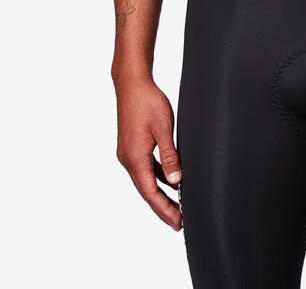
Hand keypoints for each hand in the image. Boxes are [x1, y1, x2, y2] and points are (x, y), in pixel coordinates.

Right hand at [114, 74, 183, 229]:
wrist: (131, 83)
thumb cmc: (148, 101)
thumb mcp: (163, 128)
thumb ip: (170, 156)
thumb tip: (175, 180)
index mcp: (135, 157)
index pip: (151, 192)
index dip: (165, 209)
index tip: (178, 222)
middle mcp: (127, 159)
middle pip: (146, 191)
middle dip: (162, 207)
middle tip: (178, 223)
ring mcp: (127, 153)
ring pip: (144, 181)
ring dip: (159, 194)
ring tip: (176, 206)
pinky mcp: (130, 146)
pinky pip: (144, 168)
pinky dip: (155, 178)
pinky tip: (168, 180)